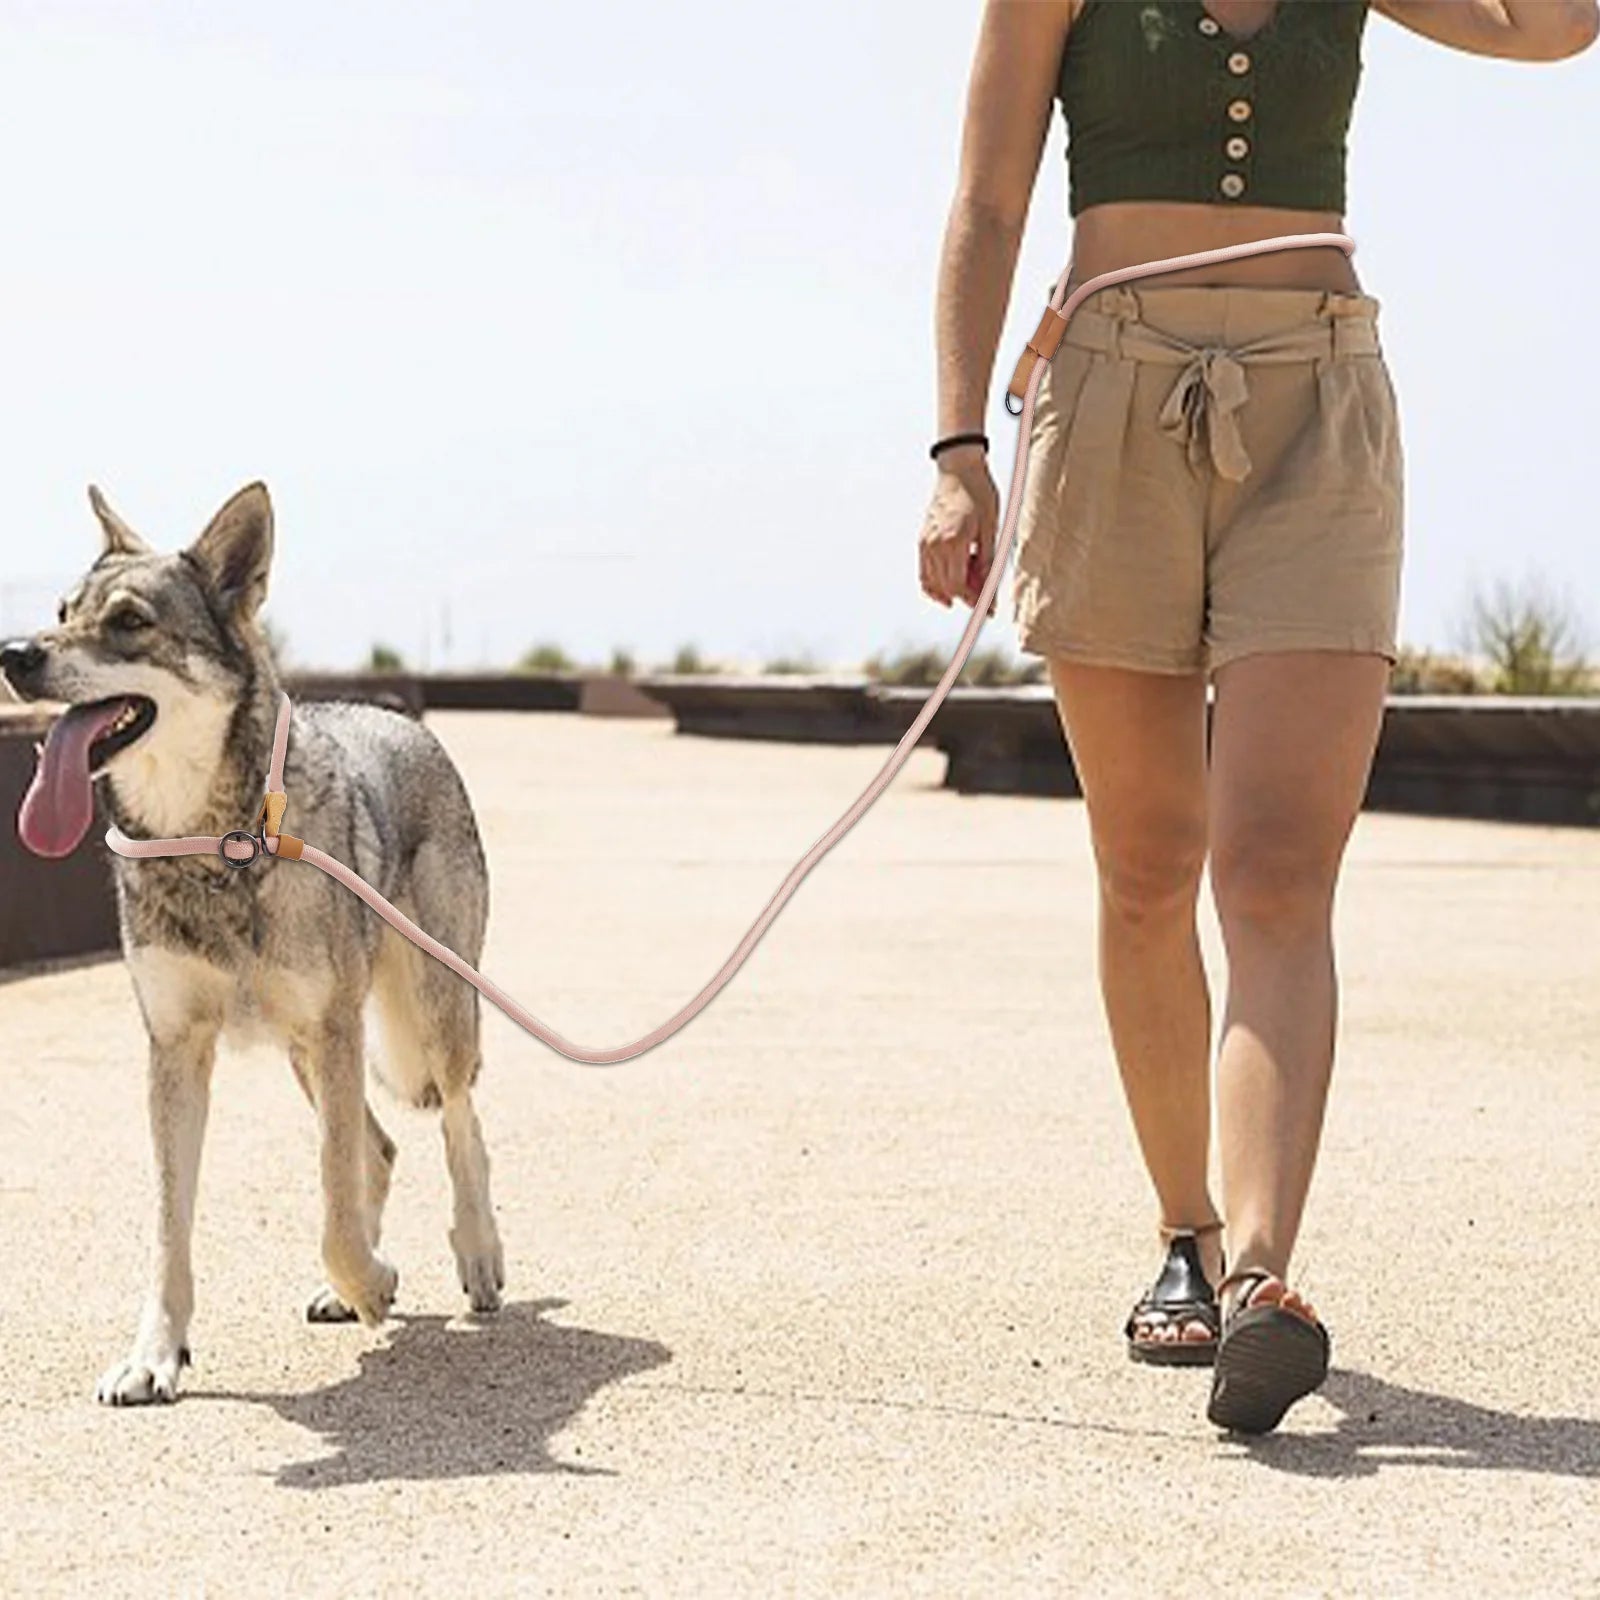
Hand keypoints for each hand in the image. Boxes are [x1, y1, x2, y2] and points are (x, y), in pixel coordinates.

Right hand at [919, 447, 1000, 615]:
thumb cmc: (979, 494)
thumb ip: (988, 562)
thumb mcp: (992, 528)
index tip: (988, 608)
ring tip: (970, 583)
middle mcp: (935, 545)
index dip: (974, 600)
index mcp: (954, 541)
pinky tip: (948, 586)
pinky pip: (924, 572)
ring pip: (932, 583)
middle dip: (966, 596)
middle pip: (946, 587)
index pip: (959, 585)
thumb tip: (990, 590)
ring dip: (951, 591)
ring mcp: (925, 543)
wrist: (959, 469)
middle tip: (984, 594)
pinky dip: (934, 585)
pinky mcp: (922, 540)